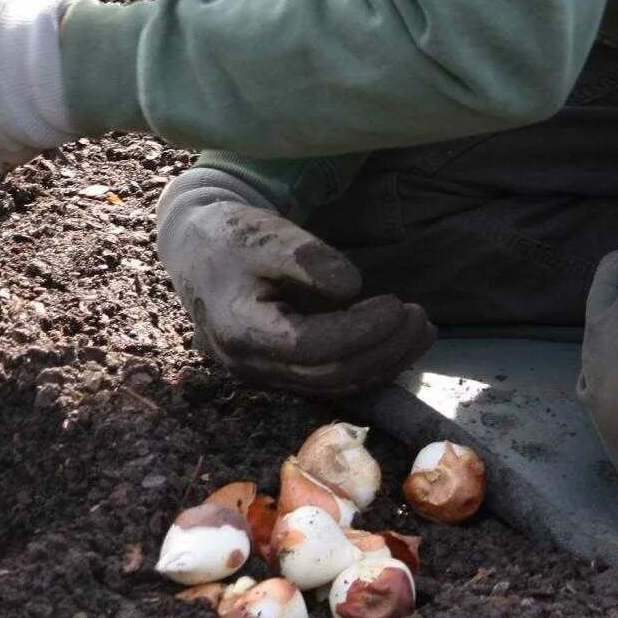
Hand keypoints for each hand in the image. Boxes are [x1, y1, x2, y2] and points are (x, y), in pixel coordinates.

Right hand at [158, 168, 435, 396]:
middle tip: (419, 318)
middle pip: (328, 374)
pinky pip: (330, 378)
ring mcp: (264, 373)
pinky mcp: (279, 371)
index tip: (395, 305)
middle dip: (382, 350)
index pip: (310, 345)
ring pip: (334, 384)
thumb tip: (352, 288)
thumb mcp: (261, 232)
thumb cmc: (227, 235)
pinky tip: (397, 344)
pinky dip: (368, 364)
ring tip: (421, 330)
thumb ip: (305, 259)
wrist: (196, 249)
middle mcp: (250, 364)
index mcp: (240, 329)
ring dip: (384, 362)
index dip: (359, 331)